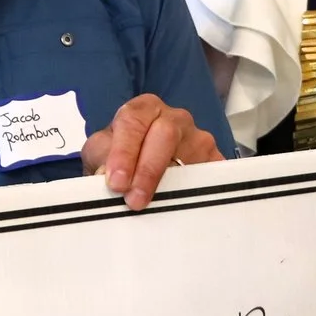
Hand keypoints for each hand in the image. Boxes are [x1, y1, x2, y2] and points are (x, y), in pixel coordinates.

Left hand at [80, 95, 222, 209]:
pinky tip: (182, 205)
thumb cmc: (121, 154)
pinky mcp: (216, 161)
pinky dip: (198, 191)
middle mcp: (174, 118)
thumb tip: (105, 176)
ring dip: (171, 185)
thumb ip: (99, 159)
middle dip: (148, 170)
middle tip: (134, 200)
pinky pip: (212, 175)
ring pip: (191, 158)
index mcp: (144, 109)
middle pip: (166, 134)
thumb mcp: (100, 152)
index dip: (124, 153)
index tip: (116, 182)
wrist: (139, 166)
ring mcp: (198, 138)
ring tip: (154, 207)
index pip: (133, 122)